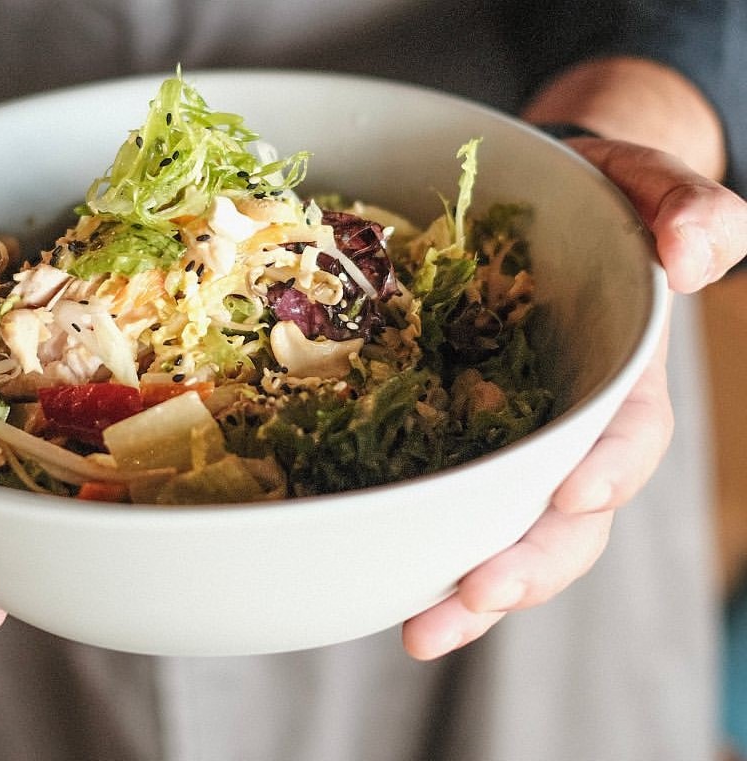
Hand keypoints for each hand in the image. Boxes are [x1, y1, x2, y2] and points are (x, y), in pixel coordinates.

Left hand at [401, 139, 746, 658]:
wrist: (539, 210)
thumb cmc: (597, 200)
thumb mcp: (647, 185)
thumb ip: (687, 211)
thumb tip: (692, 256)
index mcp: (623, 384)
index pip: (630, 438)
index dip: (611, 468)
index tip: (579, 492)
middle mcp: (571, 433)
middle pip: (567, 519)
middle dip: (531, 565)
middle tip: (479, 596)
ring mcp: (511, 448)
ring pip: (504, 536)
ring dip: (469, 595)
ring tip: (423, 633)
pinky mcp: (455, 445)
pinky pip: (443, 508)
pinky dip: (420, 555)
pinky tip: (386, 591)